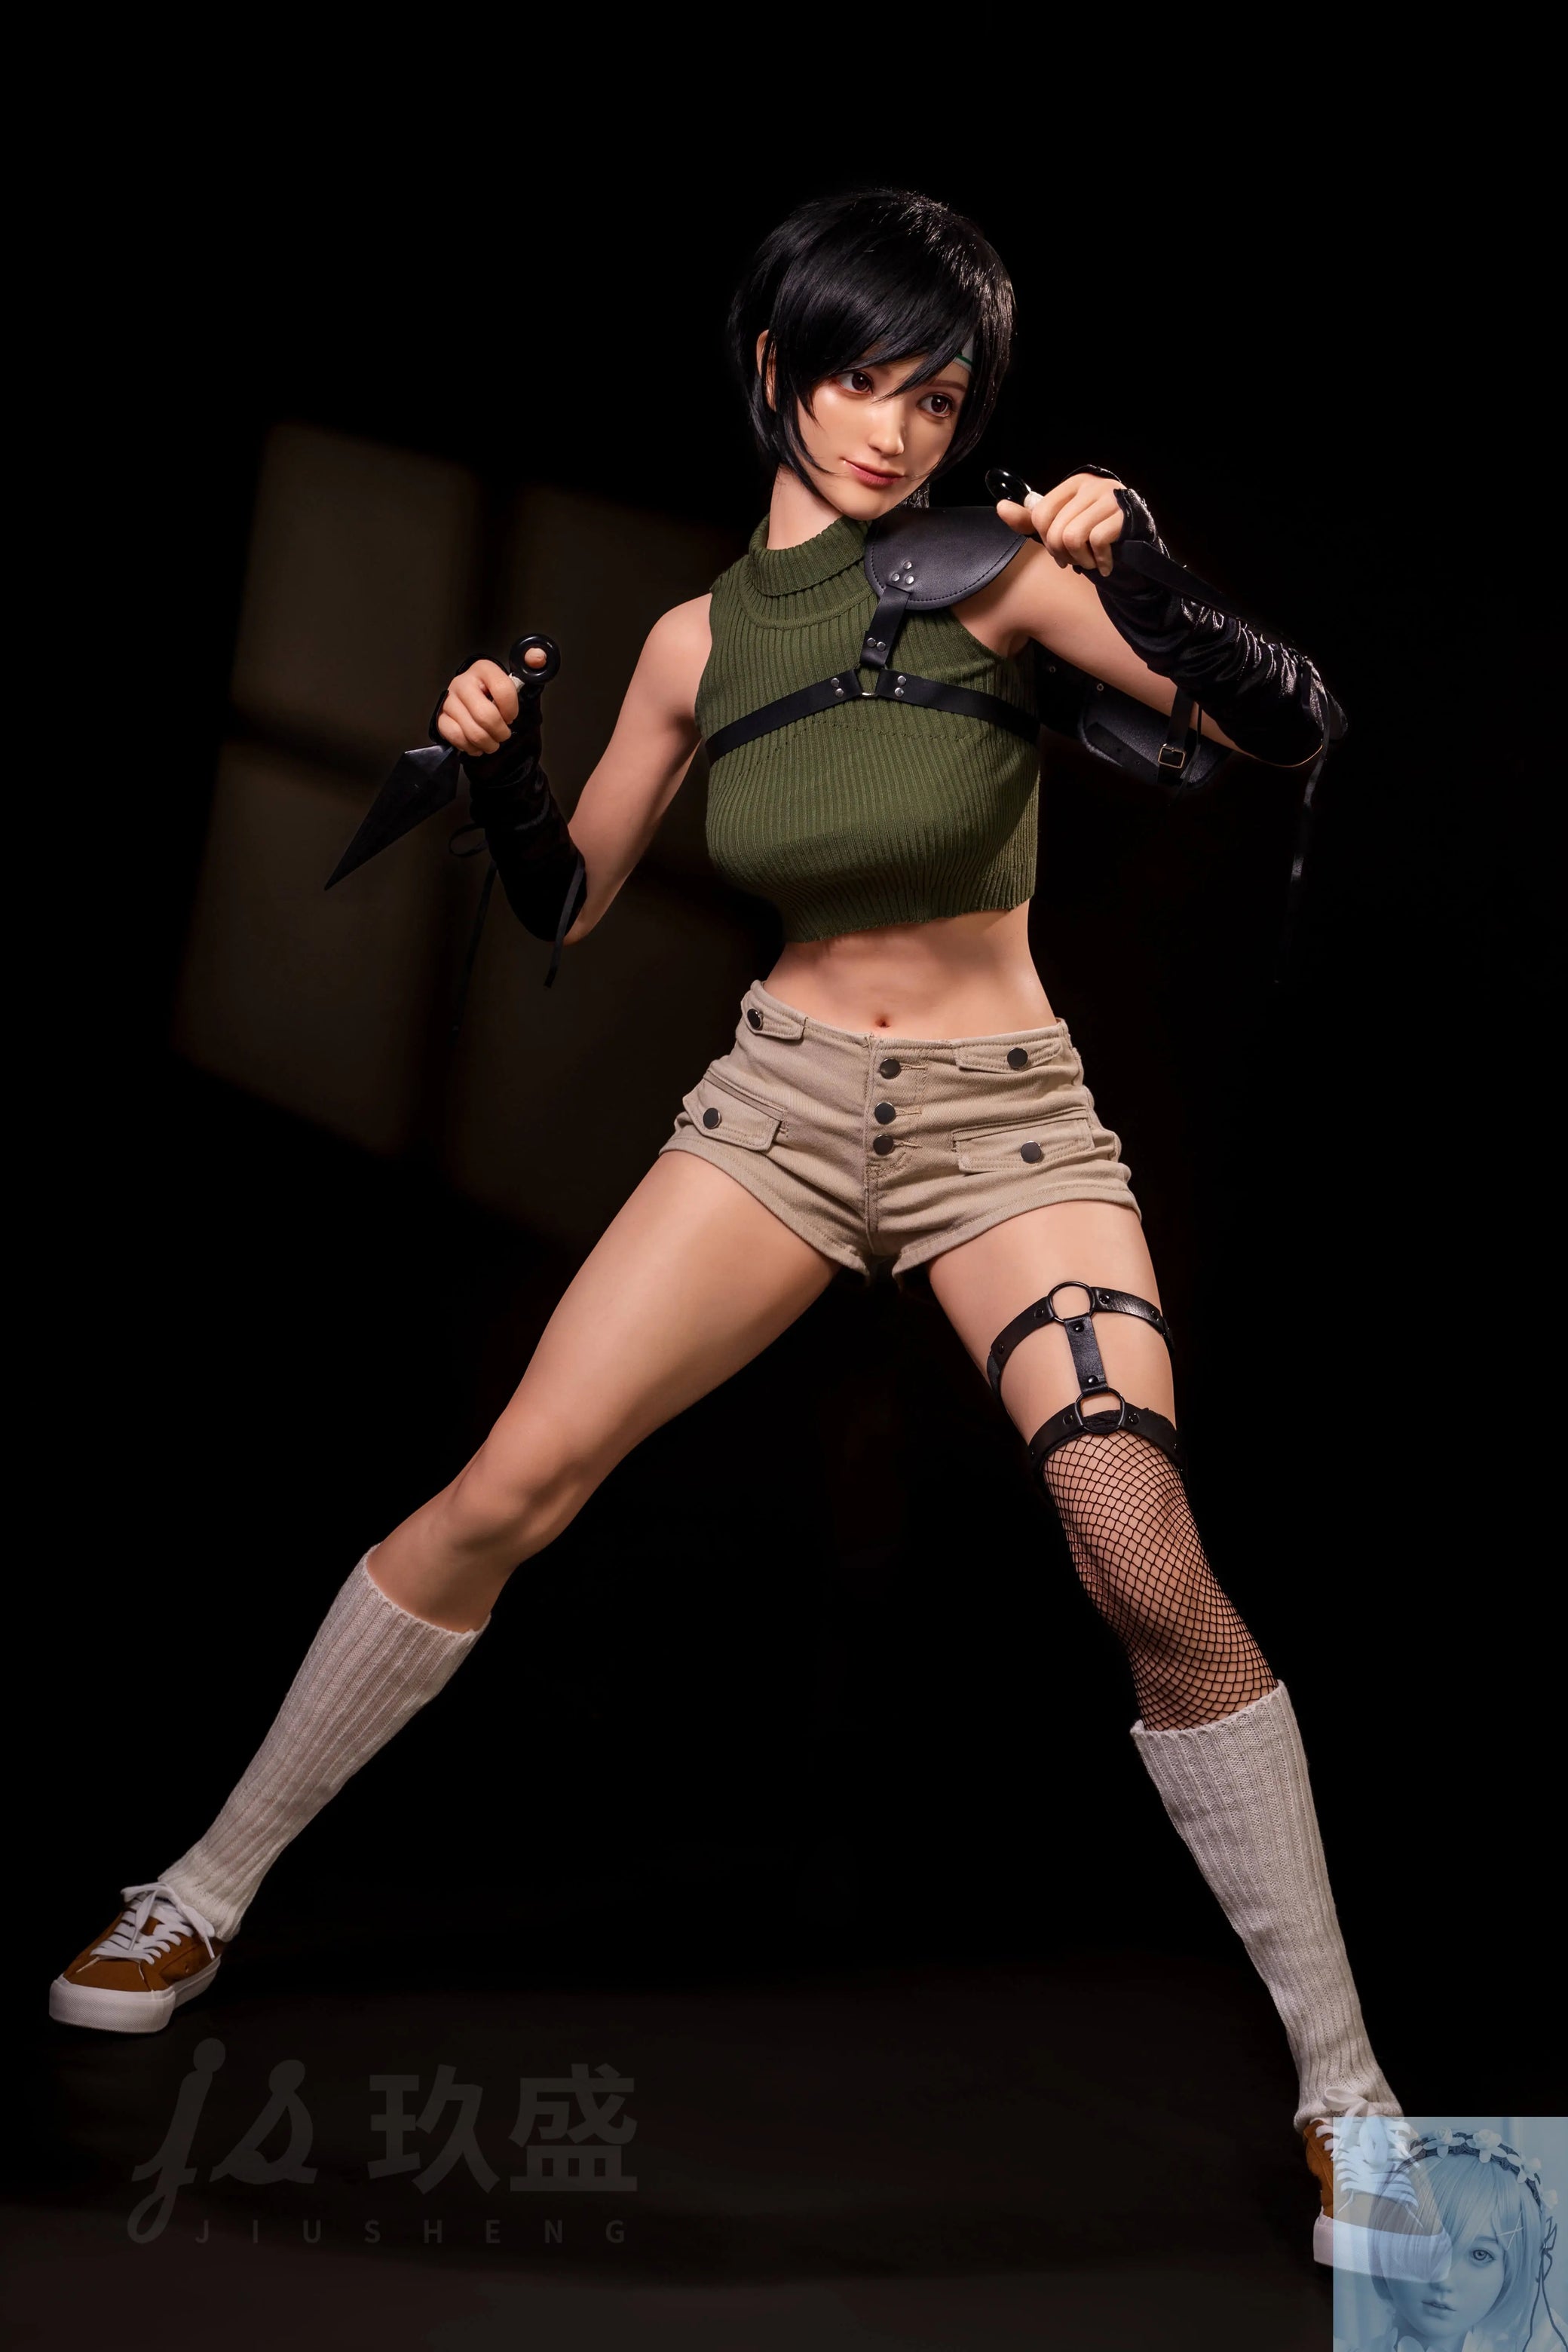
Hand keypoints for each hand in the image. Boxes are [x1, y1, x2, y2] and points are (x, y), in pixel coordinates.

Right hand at [436, 648, 547, 754]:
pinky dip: (471, 746)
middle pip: (486, 716)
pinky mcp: (441, 717)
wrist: (476, 704)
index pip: (503, 690)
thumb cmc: (496, 696)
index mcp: (483, 669)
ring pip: (472, 731)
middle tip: (503, 734)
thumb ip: (529, 667)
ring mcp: (450, 700)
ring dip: (488, 743)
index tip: (512, 715)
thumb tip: (538, 657)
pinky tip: (477, 743)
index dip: (511, 710)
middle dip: (500, 732)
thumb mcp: (516, 682)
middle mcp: (463, 681)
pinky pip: (457, 738)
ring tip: (493, 741)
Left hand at [996, 471, 1126, 578]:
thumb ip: (1030, 519)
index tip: (1059, 552)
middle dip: (1062, 555)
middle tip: (1075, 562)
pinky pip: (1096, 543)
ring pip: (1073, 537)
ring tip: (1090, 562)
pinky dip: (1099, 562)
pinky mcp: (1124, 516)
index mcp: (1073, 484)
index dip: (1045, 541)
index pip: (1040, 515)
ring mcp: (1110, 498)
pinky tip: (1105, 565)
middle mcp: (1091, 486)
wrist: (1135, 542)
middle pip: (1055, 530)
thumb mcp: (1061, 524)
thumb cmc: (1093, 532)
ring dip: (1080, 560)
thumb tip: (1000, 508)